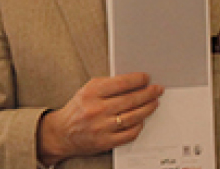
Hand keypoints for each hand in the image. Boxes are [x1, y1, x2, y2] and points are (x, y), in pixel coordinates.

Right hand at [36, 72, 163, 164]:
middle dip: (148, 93)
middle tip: (157, 90)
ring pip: (134, 116)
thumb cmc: (77, 110)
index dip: (137, 80)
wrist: (61, 133)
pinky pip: (130, 133)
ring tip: (155, 102)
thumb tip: (132, 81)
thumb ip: (106, 85)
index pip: (120, 83)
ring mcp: (101, 127)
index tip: (146, 78)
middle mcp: (96, 110)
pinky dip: (139, 125)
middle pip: (131, 100)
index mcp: (90, 94)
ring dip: (148, 108)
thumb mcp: (85, 91)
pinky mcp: (106, 141)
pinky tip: (142, 120)